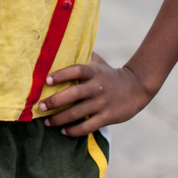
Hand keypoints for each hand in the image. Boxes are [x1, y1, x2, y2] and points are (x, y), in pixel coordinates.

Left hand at [38, 53, 152, 137]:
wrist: (136, 87)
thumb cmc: (110, 75)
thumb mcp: (99, 63)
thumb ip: (83, 57)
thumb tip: (62, 47)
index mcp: (93, 72)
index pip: (76, 70)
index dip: (61, 74)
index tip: (46, 80)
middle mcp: (97, 87)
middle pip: (73, 94)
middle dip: (55, 101)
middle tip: (40, 106)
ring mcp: (102, 103)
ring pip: (78, 113)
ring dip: (60, 119)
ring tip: (47, 122)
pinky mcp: (108, 117)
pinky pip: (88, 126)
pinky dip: (74, 130)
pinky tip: (64, 131)